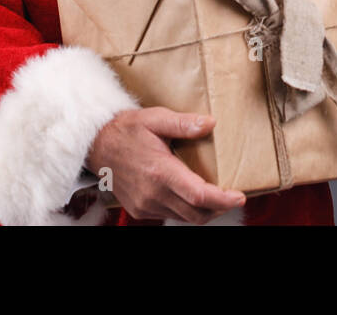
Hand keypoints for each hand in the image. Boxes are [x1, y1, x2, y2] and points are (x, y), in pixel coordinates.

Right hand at [86, 107, 246, 223]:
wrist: (97, 146)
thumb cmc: (127, 130)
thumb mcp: (155, 118)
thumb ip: (183, 123)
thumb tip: (210, 123)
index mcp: (160, 171)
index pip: (199, 195)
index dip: (223, 199)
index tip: (239, 196)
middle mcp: (152, 193)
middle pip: (196, 213)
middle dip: (220, 208)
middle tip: (233, 196)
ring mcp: (145, 204)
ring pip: (185, 218)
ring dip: (204, 211)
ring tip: (217, 196)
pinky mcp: (140, 209)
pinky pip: (171, 215)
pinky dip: (187, 210)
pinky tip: (193, 196)